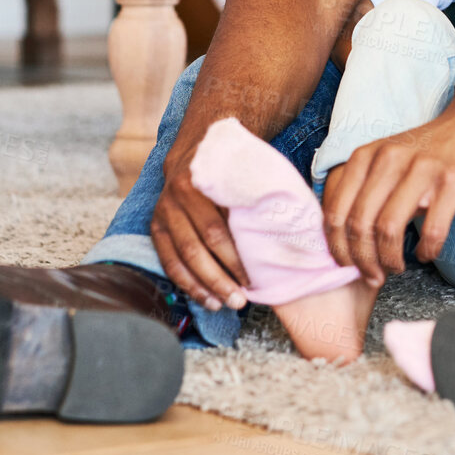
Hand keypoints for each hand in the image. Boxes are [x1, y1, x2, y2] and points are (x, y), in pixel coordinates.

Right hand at [150, 137, 249, 311]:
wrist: (197, 149)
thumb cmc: (232, 167)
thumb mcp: (246, 173)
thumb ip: (261, 197)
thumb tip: (299, 228)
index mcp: (199, 182)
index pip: (216, 230)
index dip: (235, 259)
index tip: (255, 279)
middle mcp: (176, 197)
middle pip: (197, 249)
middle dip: (220, 279)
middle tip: (241, 300)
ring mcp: (163, 212)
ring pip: (182, 259)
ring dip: (204, 287)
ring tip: (226, 304)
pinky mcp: (156, 227)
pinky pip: (169, 262)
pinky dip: (187, 284)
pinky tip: (207, 299)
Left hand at [321, 94, 454, 286]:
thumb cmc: (427, 151)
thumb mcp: (386, 158)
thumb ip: (362, 188)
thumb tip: (342, 236)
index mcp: (366, 156)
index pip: (336, 211)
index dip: (337, 247)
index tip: (347, 266)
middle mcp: (389, 159)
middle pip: (359, 224)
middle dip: (362, 260)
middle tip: (373, 276)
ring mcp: (421, 168)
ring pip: (389, 228)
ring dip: (389, 259)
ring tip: (396, 268)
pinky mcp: (452, 180)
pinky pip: (432, 228)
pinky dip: (427, 250)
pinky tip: (426, 254)